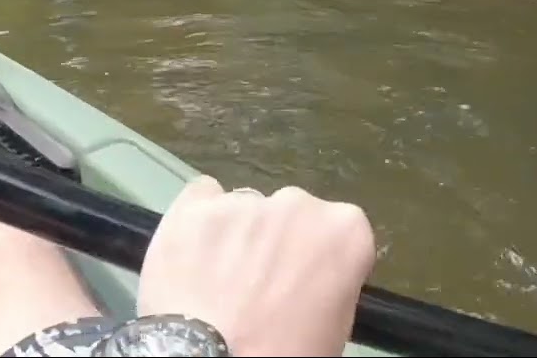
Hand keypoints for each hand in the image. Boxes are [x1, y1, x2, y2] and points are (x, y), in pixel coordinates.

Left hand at [136, 176, 375, 356]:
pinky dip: (199, 218)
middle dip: (277, 240)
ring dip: (237, 232)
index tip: (305, 282)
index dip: (318, 257)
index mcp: (344, 230)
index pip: (338, 230)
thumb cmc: (285, 352)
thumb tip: (310, 272)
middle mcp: (295, 203)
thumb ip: (329, 278)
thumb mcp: (335, 324)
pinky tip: (193, 251)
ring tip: (218, 276)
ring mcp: (240, 201)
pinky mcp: (191, 206)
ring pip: (243, 207)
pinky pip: (201, 195)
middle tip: (259, 283)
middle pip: (289, 214)